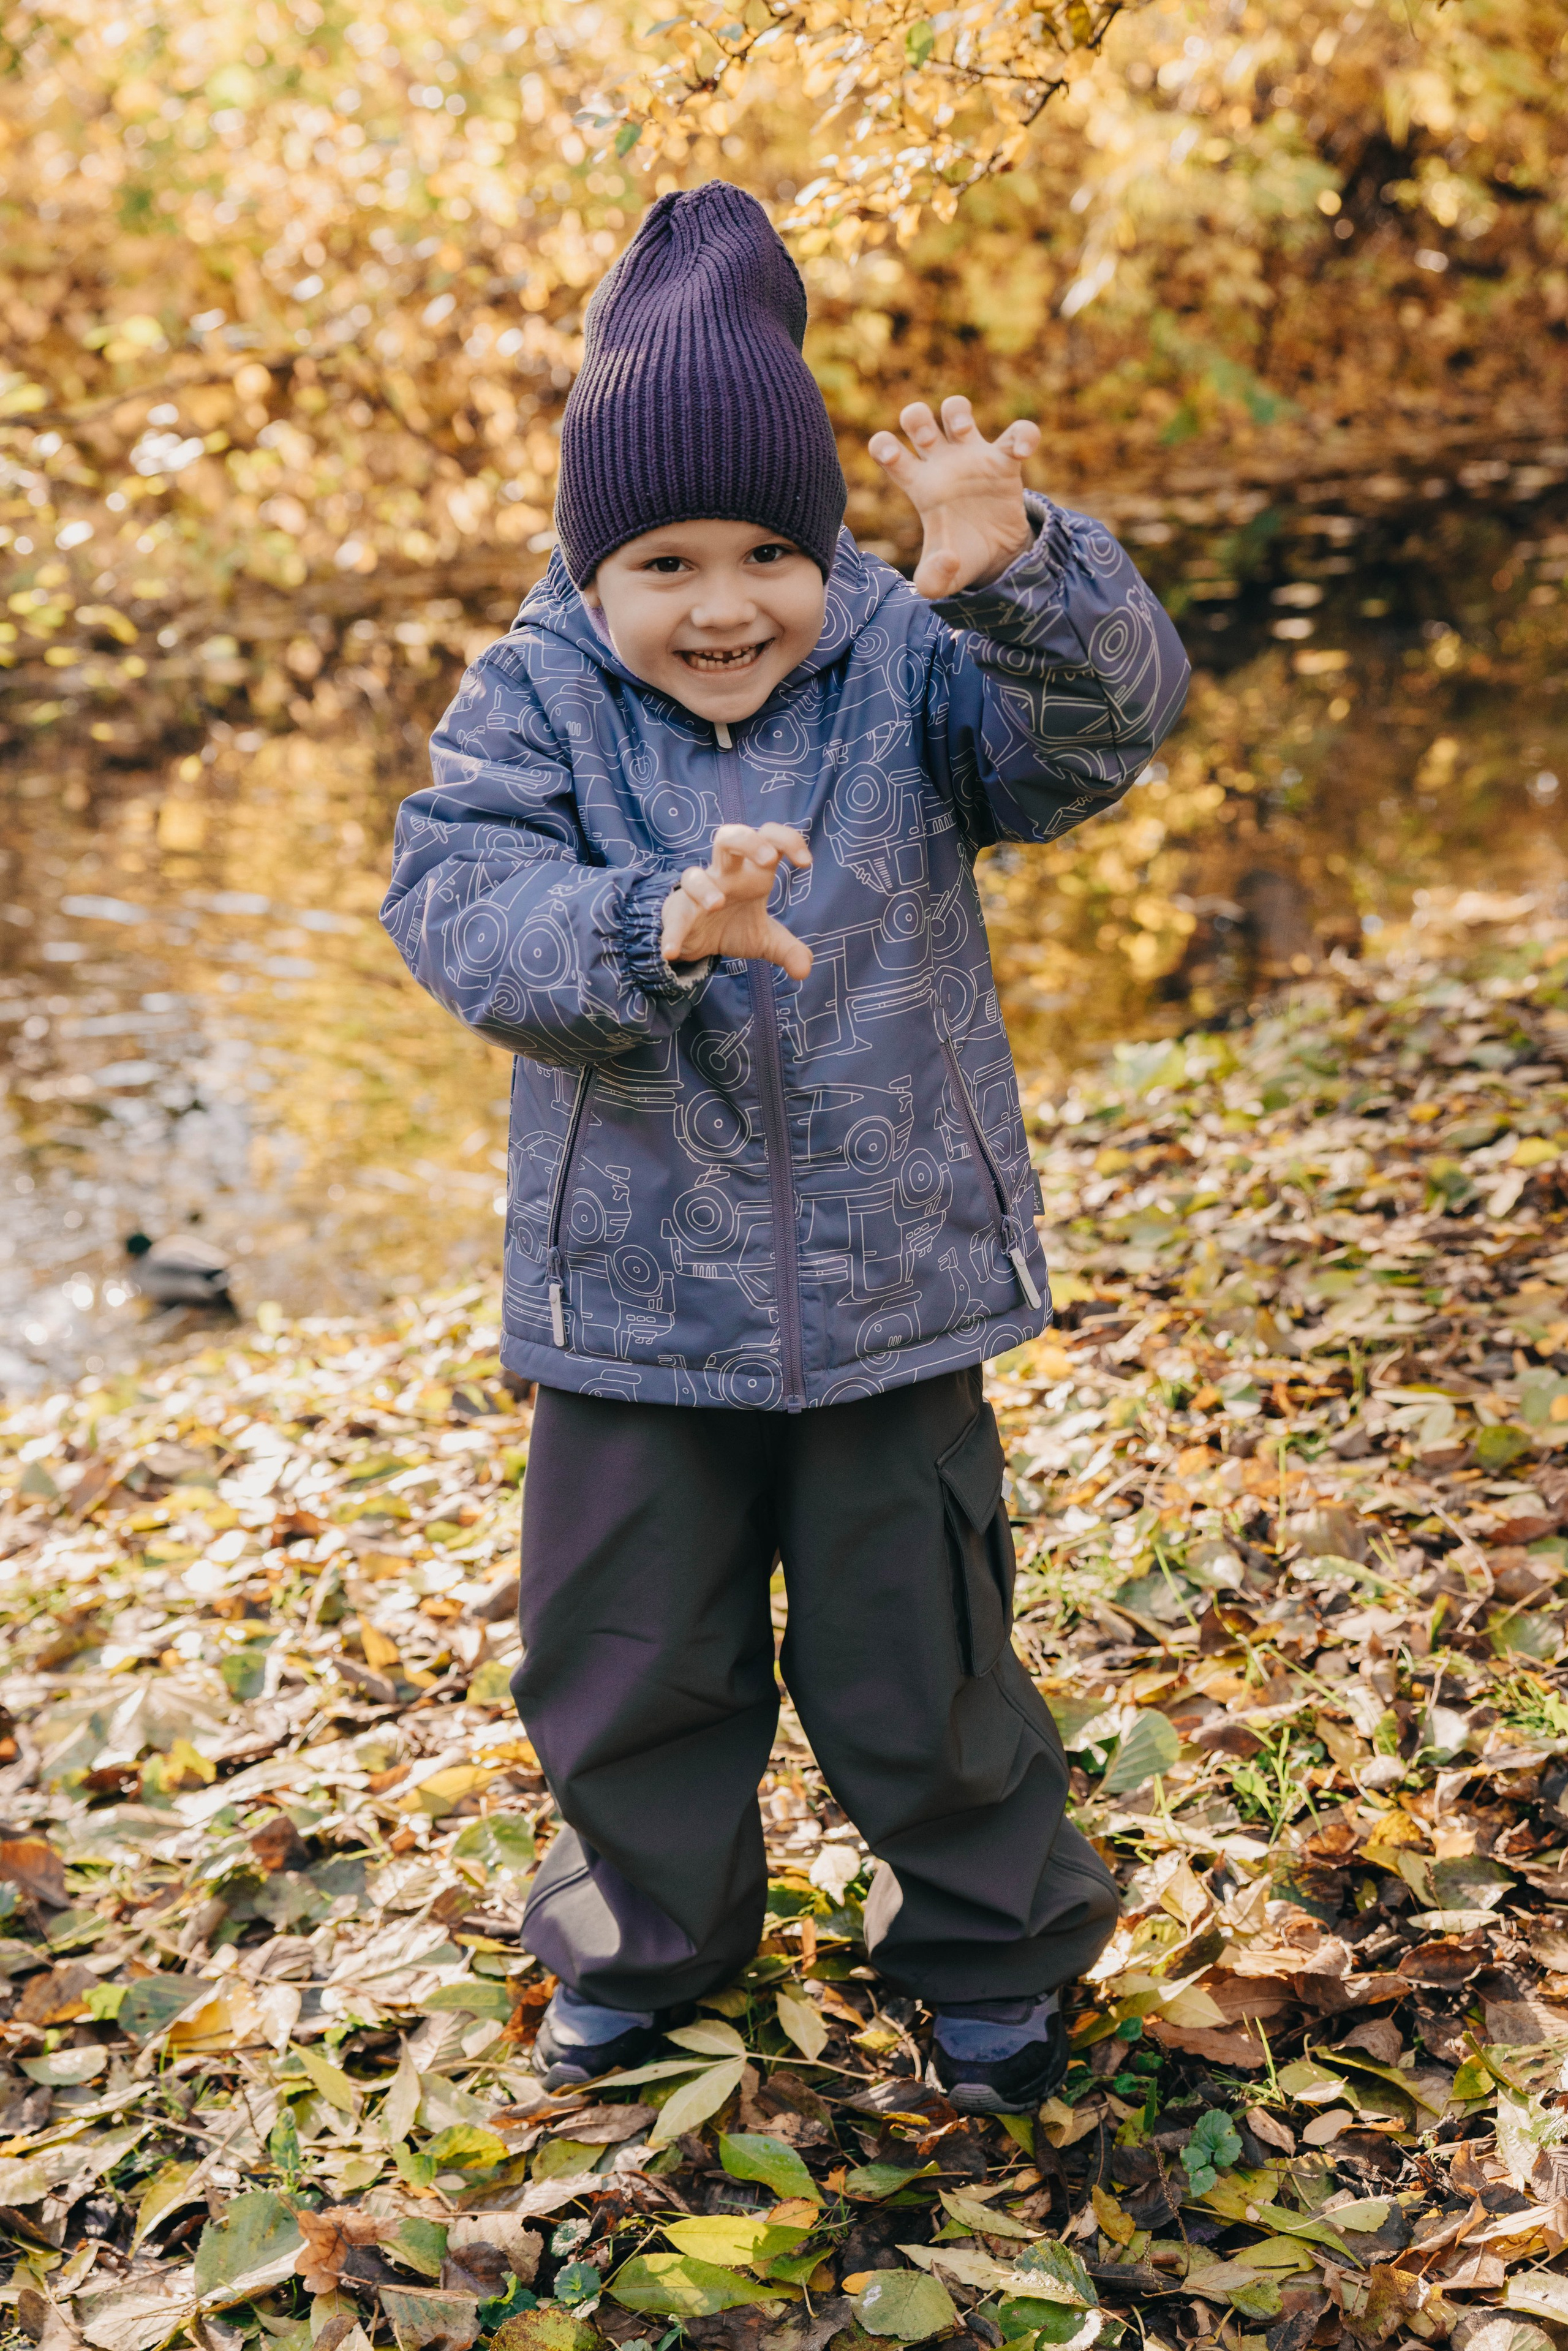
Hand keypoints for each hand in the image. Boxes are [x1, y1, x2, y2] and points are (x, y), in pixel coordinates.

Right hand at [661, 823, 813, 979]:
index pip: (768, 839)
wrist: (697, 940)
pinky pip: (673, 920)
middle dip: (748, 841)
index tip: (805, 864)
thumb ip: (788, 950)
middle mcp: (724, 875)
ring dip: (705, 888)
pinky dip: (671, 935)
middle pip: (728, 837)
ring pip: (694, 875)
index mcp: (750, 873)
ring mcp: (698, 892)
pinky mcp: (678, 914)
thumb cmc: (733, 926)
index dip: (788, 841)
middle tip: (769, 860)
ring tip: (718, 905)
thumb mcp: (765, 940)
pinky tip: (670, 952)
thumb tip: (804, 970)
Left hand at [869, 395, 1040, 599]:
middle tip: (929, 441)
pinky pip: (1017, 433)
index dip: (883, 446)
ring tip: (962, 431)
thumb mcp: (941, 581)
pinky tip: (1021, 452)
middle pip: (917, 419)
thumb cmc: (961, 560)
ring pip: (956, 409)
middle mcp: (941, 464)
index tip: (892, 455)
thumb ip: (933, 580)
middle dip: (916, 418)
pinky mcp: (1005, 462)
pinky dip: (1022, 435)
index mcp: (919, 486)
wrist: (997, 560)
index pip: (889, 452)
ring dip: (956, 411)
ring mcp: (973, 458)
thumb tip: (947, 560)